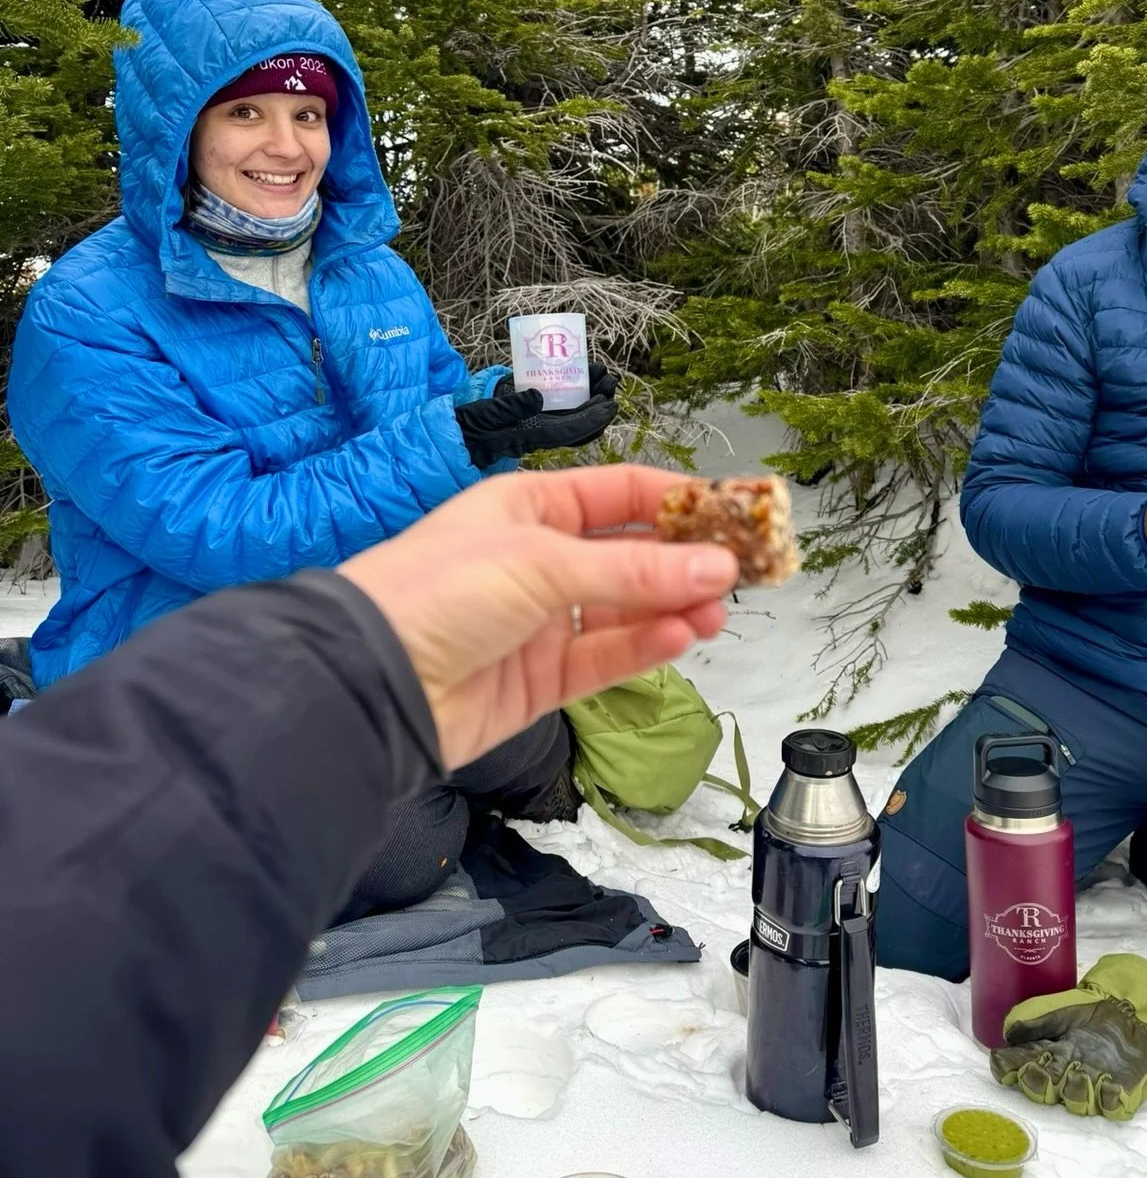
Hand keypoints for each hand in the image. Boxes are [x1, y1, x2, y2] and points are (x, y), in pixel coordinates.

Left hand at [337, 465, 737, 769]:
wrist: (371, 683)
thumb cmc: (436, 593)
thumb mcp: (541, 562)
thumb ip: (635, 569)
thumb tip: (717, 566)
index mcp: (527, 506)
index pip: (618, 493)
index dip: (678, 500)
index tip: (736, 511)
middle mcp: (535, 559)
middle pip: (630, 554)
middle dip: (686, 560)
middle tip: (744, 569)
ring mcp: (539, 622)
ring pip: (625, 609)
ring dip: (674, 607)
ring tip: (718, 610)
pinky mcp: (540, 680)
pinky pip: (606, 658)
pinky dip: (646, 647)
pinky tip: (682, 635)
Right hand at [454, 368, 618, 469]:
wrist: (458, 432)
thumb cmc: (470, 425)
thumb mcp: (485, 414)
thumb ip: (510, 406)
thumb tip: (537, 397)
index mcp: (532, 435)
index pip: (571, 430)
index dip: (594, 419)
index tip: (611, 404)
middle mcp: (542, 432)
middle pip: (580, 422)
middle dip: (599, 403)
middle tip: (610, 381)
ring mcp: (541, 423)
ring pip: (575, 413)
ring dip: (592, 395)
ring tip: (602, 375)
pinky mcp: (537, 413)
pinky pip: (564, 406)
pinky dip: (577, 391)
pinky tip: (584, 375)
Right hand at [990, 954, 1146, 1120]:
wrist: (1131, 1014)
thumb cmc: (1092, 1014)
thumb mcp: (1063, 1012)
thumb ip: (1038, 1023)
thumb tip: (1008, 1033)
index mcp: (1048, 1056)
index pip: (1021, 1067)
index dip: (1009, 1069)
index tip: (1001, 1063)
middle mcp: (1065, 1076)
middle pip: (1044, 1091)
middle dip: (1037, 1085)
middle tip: (1034, 1071)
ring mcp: (1092, 1087)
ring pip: (1076, 1102)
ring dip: (1074, 1092)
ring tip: (1077, 1075)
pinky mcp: (1118, 1092)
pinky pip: (1111, 1106)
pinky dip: (1109, 1099)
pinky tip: (1109, 1085)